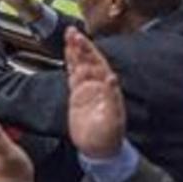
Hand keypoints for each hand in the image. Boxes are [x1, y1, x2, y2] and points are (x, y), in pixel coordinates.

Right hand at [64, 28, 126, 159]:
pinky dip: (70, 62)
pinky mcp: (77, 95)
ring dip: (75, 50)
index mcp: (107, 88)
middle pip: (88, 60)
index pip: (98, 63)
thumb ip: (112, 97)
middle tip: (72, 32)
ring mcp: (87, 89)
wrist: (98, 150)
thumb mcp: (114, 118)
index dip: (90, 51)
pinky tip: (68, 52)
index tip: (82, 39)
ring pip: (80, 64)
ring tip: (69, 35)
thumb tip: (112, 78)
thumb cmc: (109, 136)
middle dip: (80, 45)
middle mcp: (97, 85)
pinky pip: (72, 74)